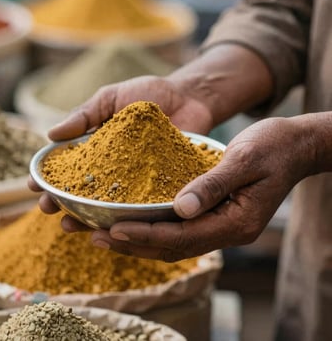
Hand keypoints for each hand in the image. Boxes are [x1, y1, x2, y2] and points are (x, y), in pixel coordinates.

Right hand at [29, 75, 214, 219]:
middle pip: (82, 190)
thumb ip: (85, 114)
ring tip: (70, 225)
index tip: (34, 185)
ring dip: (85, 216)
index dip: (50, 176)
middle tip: (48, 210)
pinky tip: (111, 226)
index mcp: (97, 147)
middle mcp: (113, 168)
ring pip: (106, 204)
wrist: (189, 97)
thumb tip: (51, 134)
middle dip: (61, 201)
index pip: (68, 165)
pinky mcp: (158, 187)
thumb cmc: (147, 93)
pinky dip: (125, 218)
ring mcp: (134, 180)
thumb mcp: (111, 98)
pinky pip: (139, 206)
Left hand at [89, 116, 312, 260]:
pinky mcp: (217, 213)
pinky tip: (134, 218)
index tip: (114, 229)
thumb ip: (213, 183)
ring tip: (105, 233)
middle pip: (174, 247)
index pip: (183, 237)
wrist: (295, 145)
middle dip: (135, 243)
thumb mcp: (245, 159)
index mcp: (237, 222)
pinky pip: (181, 227)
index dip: (146, 234)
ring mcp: (223, 224)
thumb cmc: (275, 146)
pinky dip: (155, 226)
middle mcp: (228, 230)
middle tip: (97, 237)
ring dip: (141, 239)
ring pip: (175, 241)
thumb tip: (181, 208)